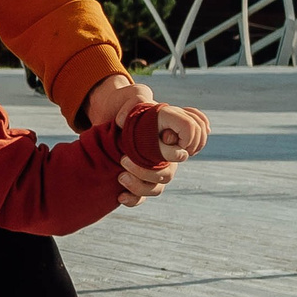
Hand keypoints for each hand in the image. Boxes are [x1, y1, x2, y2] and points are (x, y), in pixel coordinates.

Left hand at [85, 74, 171, 206]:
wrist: (106, 114)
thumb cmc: (124, 104)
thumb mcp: (133, 96)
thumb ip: (136, 100)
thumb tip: (127, 121)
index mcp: (170, 136)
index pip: (189, 144)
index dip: (180, 146)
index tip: (162, 139)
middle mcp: (165, 155)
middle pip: (169, 173)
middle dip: (148, 171)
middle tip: (124, 159)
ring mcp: (153, 168)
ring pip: (157, 187)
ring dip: (139, 185)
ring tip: (120, 175)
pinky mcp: (137, 179)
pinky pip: (142, 198)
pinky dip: (133, 199)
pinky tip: (120, 195)